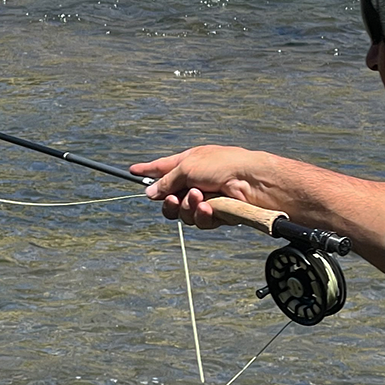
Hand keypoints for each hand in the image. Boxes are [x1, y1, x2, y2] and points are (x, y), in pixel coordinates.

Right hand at [130, 146, 269, 227]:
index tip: (133, 171)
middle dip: (168, 201)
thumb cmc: (224, 165)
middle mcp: (197, 181)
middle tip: (171, 198)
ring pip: (183, 213)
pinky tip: (210, 207)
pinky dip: (203, 215)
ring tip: (200, 197)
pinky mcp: (217, 214)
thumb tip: (151, 191)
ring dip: (188, 206)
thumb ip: (167, 180)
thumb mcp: (188, 167)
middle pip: (170, 199)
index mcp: (190, 163)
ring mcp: (207, 199)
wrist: (251, 181)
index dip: (148, 171)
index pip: (163, 168)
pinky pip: (200, 221)